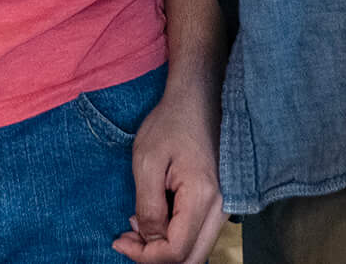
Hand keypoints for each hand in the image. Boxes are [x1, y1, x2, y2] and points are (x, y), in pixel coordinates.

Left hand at [113, 81, 222, 263]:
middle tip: (128, 240)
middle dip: (155, 258)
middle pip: (191, 259)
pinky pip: (200, 234)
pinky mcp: (222, 202)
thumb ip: (147, 207)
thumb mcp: (146, 162)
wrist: (198, 98)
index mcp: (202, 197)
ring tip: (138, 228)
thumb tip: (148, 239)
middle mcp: (222, 207)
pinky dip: (176, 238)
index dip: (145, 256)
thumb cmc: (171, 123)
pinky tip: (156, 219)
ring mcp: (226, 206)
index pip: (176, 251)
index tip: (120, 240)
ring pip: (197, 250)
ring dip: (166, 250)